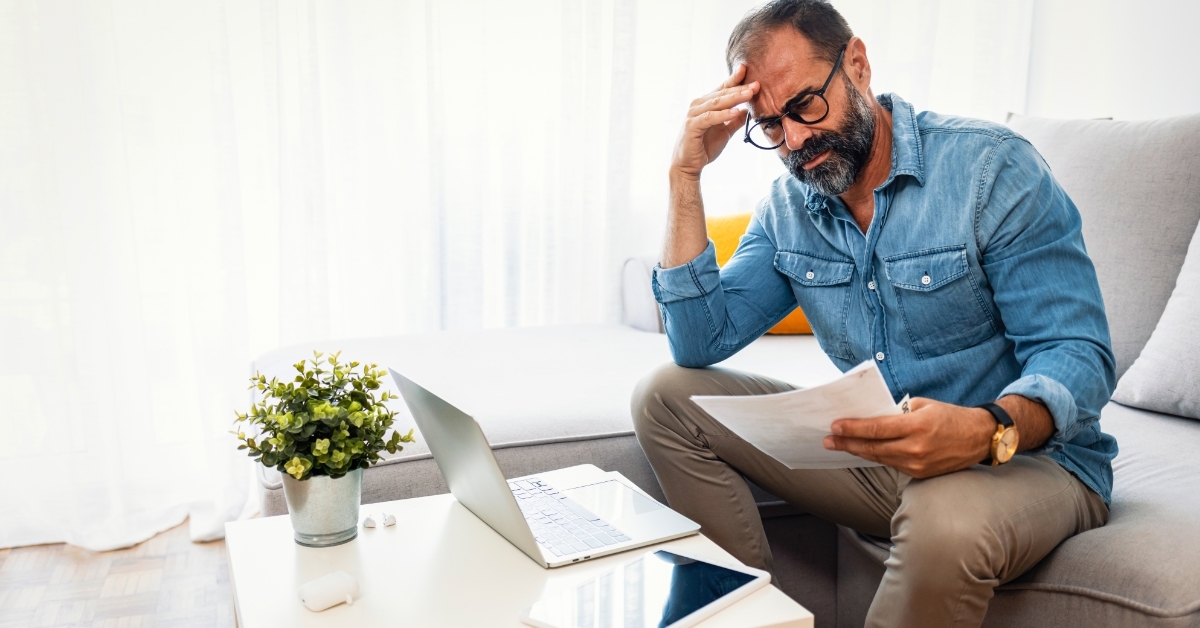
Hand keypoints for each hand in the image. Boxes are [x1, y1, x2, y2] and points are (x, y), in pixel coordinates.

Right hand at [670, 64, 758, 179]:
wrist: (688, 166)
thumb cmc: (704, 148)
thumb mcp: (725, 132)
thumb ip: (735, 121)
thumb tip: (747, 111)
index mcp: (706, 105)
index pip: (723, 89)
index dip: (735, 79)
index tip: (747, 69)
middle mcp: (698, 106)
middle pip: (722, 93)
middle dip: (740, 88)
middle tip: (757, 84)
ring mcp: (694, 115)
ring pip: (716, 103)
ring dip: (734, 98)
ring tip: (750, 94)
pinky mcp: (692, 126)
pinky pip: (710, 117)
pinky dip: (723, 114)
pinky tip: (735, 112)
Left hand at [822, 398, 994, 478]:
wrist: (979, 438)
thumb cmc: (951, 417)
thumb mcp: (924, 405)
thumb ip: (898, 412)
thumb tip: (872, 416)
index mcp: (917, 427)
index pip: (876, 429)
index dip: (853, 428)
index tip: (835, 426)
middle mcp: (916, 449)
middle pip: (873, 447)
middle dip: (847, 444)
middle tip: (827, 440)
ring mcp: (917, 465)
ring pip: (879, 458)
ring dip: (857, 452)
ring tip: (839, 446)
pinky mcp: (919, 474)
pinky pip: (892, 464)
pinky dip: (876, 457)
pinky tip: (862, 452)